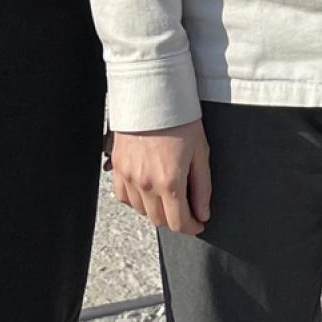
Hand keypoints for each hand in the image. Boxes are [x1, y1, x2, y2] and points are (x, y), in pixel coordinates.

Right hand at [110, 119, 210, 234]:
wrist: (152, 93)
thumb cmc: (179, 119)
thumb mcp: (200, 152)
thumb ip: (202, 188)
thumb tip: (203, 214)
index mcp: (170, 182)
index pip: (179, 223)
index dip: (192, 227)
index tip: (198, 223)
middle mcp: (147, 184)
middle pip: (160, 221)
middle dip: (175, 218)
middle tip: (185, 207)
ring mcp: (129, 176)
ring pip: (141, 211)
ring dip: (155, 210)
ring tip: (166, 195)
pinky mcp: (118, 166)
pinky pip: (123, 197)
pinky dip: (135, 200)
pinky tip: (146, 190)